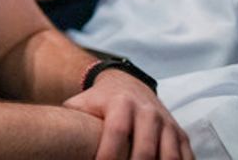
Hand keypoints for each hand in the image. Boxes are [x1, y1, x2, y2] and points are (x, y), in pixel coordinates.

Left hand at [64, 69, 190, 159]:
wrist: (127, 85)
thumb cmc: (98, 102)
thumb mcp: (81, 104)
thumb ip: (70, 120)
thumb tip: (51, 137)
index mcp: (121, 104)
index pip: (117, 133)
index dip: (109, 155)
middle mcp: (148, 112)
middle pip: (145, 150)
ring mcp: (167, 123)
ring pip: (169, 156)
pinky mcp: (181, 134)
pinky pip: (186, 157)